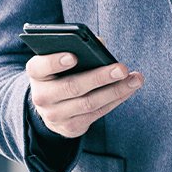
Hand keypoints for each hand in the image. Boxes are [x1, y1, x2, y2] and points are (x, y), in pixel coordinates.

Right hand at [26, 53, 142, 137]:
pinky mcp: (70, 127)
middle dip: (100, 77)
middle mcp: (41, 96)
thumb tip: (100, 44)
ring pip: (89, 103)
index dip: (55, 62)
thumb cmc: (61, 73)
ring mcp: (54, 115)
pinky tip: (129, 89)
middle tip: (122, 68)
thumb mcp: (61, 59)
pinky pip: (97, 114)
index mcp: (36, 73)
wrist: (51, 106)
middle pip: (72, 87)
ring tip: (135, 79)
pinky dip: (115, 100)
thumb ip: (77, 48)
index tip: (73, 56)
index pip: (40, 67)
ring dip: (116, 91)